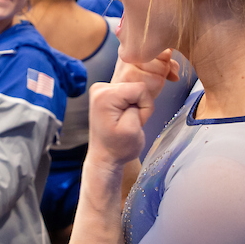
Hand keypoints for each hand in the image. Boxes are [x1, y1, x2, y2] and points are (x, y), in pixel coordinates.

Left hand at [88, 51, 178, 167]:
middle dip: (139, 106)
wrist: (105, 157)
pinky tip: (123, 117)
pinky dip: (131, 105)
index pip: (140, 88)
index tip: (134, 121)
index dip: (144, 106)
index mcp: (104, 95)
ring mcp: (101, 89)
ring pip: (135, 89)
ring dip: (135, 106)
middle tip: (129, 123)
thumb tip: (140, 91)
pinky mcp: (106, 92)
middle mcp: (100, 88)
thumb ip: (139, 107)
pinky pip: (130, 92)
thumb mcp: (133, 130)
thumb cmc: (118, 148)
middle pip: (137, 87)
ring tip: (125, 121)